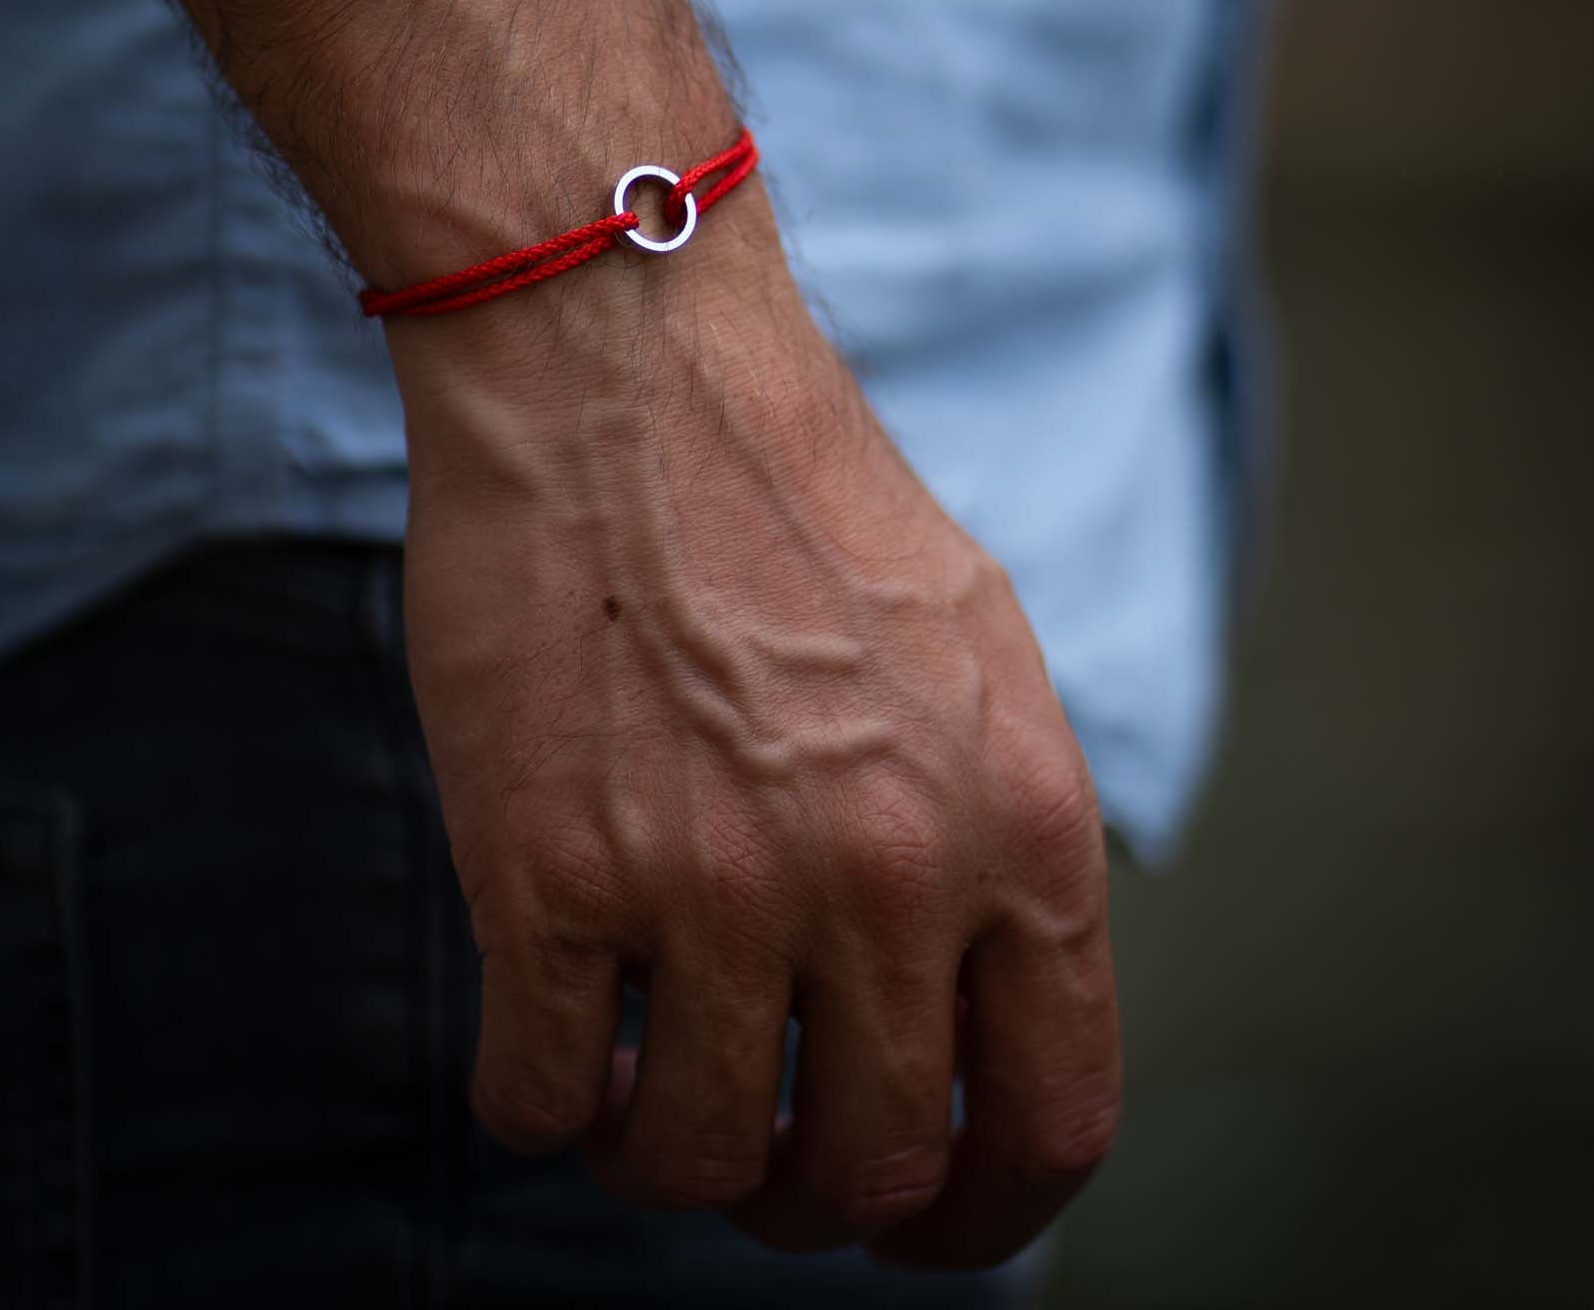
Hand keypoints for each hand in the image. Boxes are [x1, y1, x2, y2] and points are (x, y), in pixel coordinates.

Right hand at [390, 254, 1120, 1268]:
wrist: (626, 368)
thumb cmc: (789, 493)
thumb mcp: (973, 655)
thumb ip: (995, 832)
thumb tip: (972, 999)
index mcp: (1022, 823)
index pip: (1049, 1117)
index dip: (984, 1215)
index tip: (919, 1227)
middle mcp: (891, 877)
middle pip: (869, 1166)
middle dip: (808, 1194)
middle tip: (753, 1144)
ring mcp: (719, 886)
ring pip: (697, 1161)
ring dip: (663, 1155)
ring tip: (637, 1081)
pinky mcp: (554, 875)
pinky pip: (543, 1099)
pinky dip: (545, 1103)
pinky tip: (548, 1028)